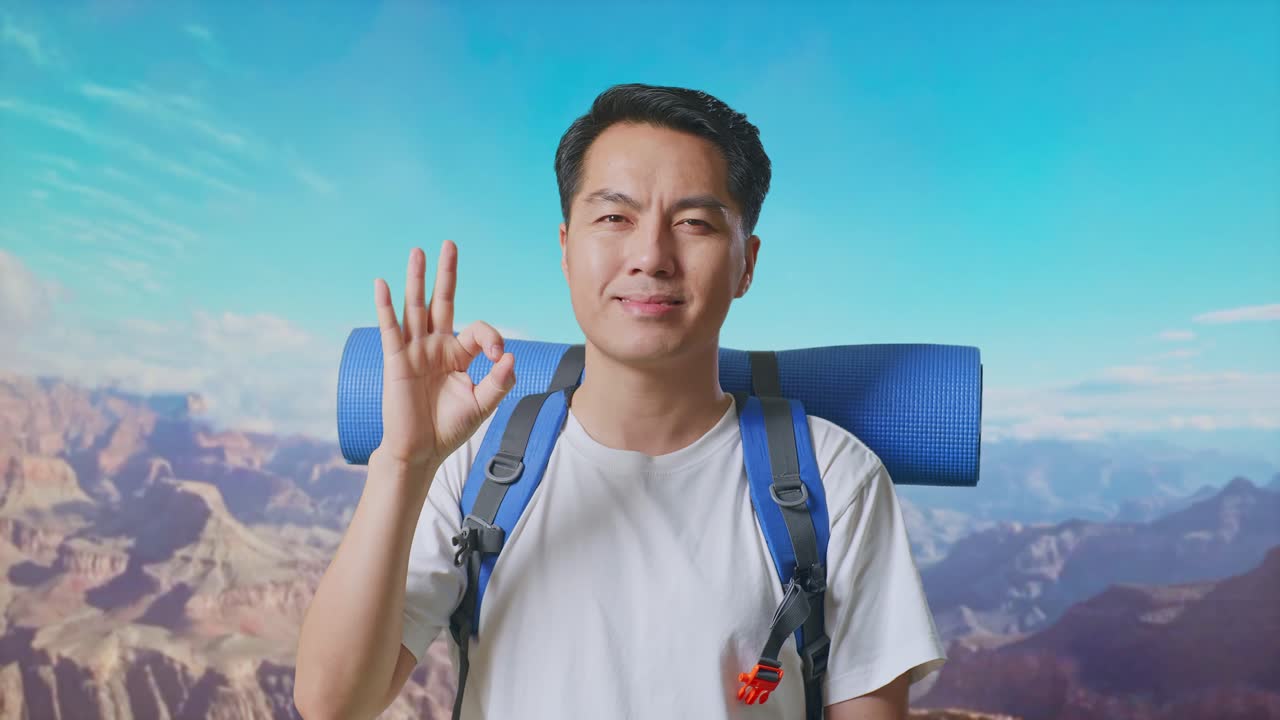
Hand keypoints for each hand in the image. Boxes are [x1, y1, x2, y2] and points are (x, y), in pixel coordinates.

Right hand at [372, 241, 515, 468]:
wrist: (420, 451)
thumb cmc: (449, 428)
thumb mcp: (483, 404)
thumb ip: (499, 381)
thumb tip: (510, 356)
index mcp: (459, 354)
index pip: (478, 330)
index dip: (492, 338)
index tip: (498, 360)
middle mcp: (436, 346)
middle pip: (442, 302)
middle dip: (446, 274)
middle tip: (449, 244)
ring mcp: (415, 351)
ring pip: (416, 308)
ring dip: (416, 280)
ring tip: (418, 252)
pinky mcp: (396, 361)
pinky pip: (390, 329)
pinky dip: (385, 307)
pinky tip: (382, 284)